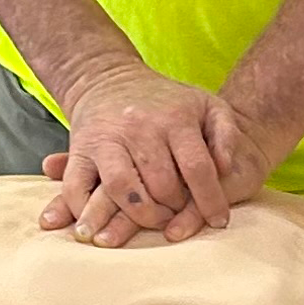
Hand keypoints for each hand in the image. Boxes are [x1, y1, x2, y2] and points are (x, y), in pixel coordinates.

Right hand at [39, 64, 268, 244]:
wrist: (110, 78)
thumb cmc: (166, 101)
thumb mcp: (206, 105)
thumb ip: (226, 134)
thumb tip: (226, 168)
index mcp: (175, 118)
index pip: (197, 167)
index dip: (211, 200)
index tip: (219, 221)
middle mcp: (140, 128)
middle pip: (161, 185)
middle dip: (176, 210)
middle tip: (180, 217)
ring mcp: (108, 139)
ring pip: (122, 190)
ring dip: (140, 217)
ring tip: (152, 222)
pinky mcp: (80, 150)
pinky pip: (77, 187)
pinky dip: (85, 211)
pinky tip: (100, 225)